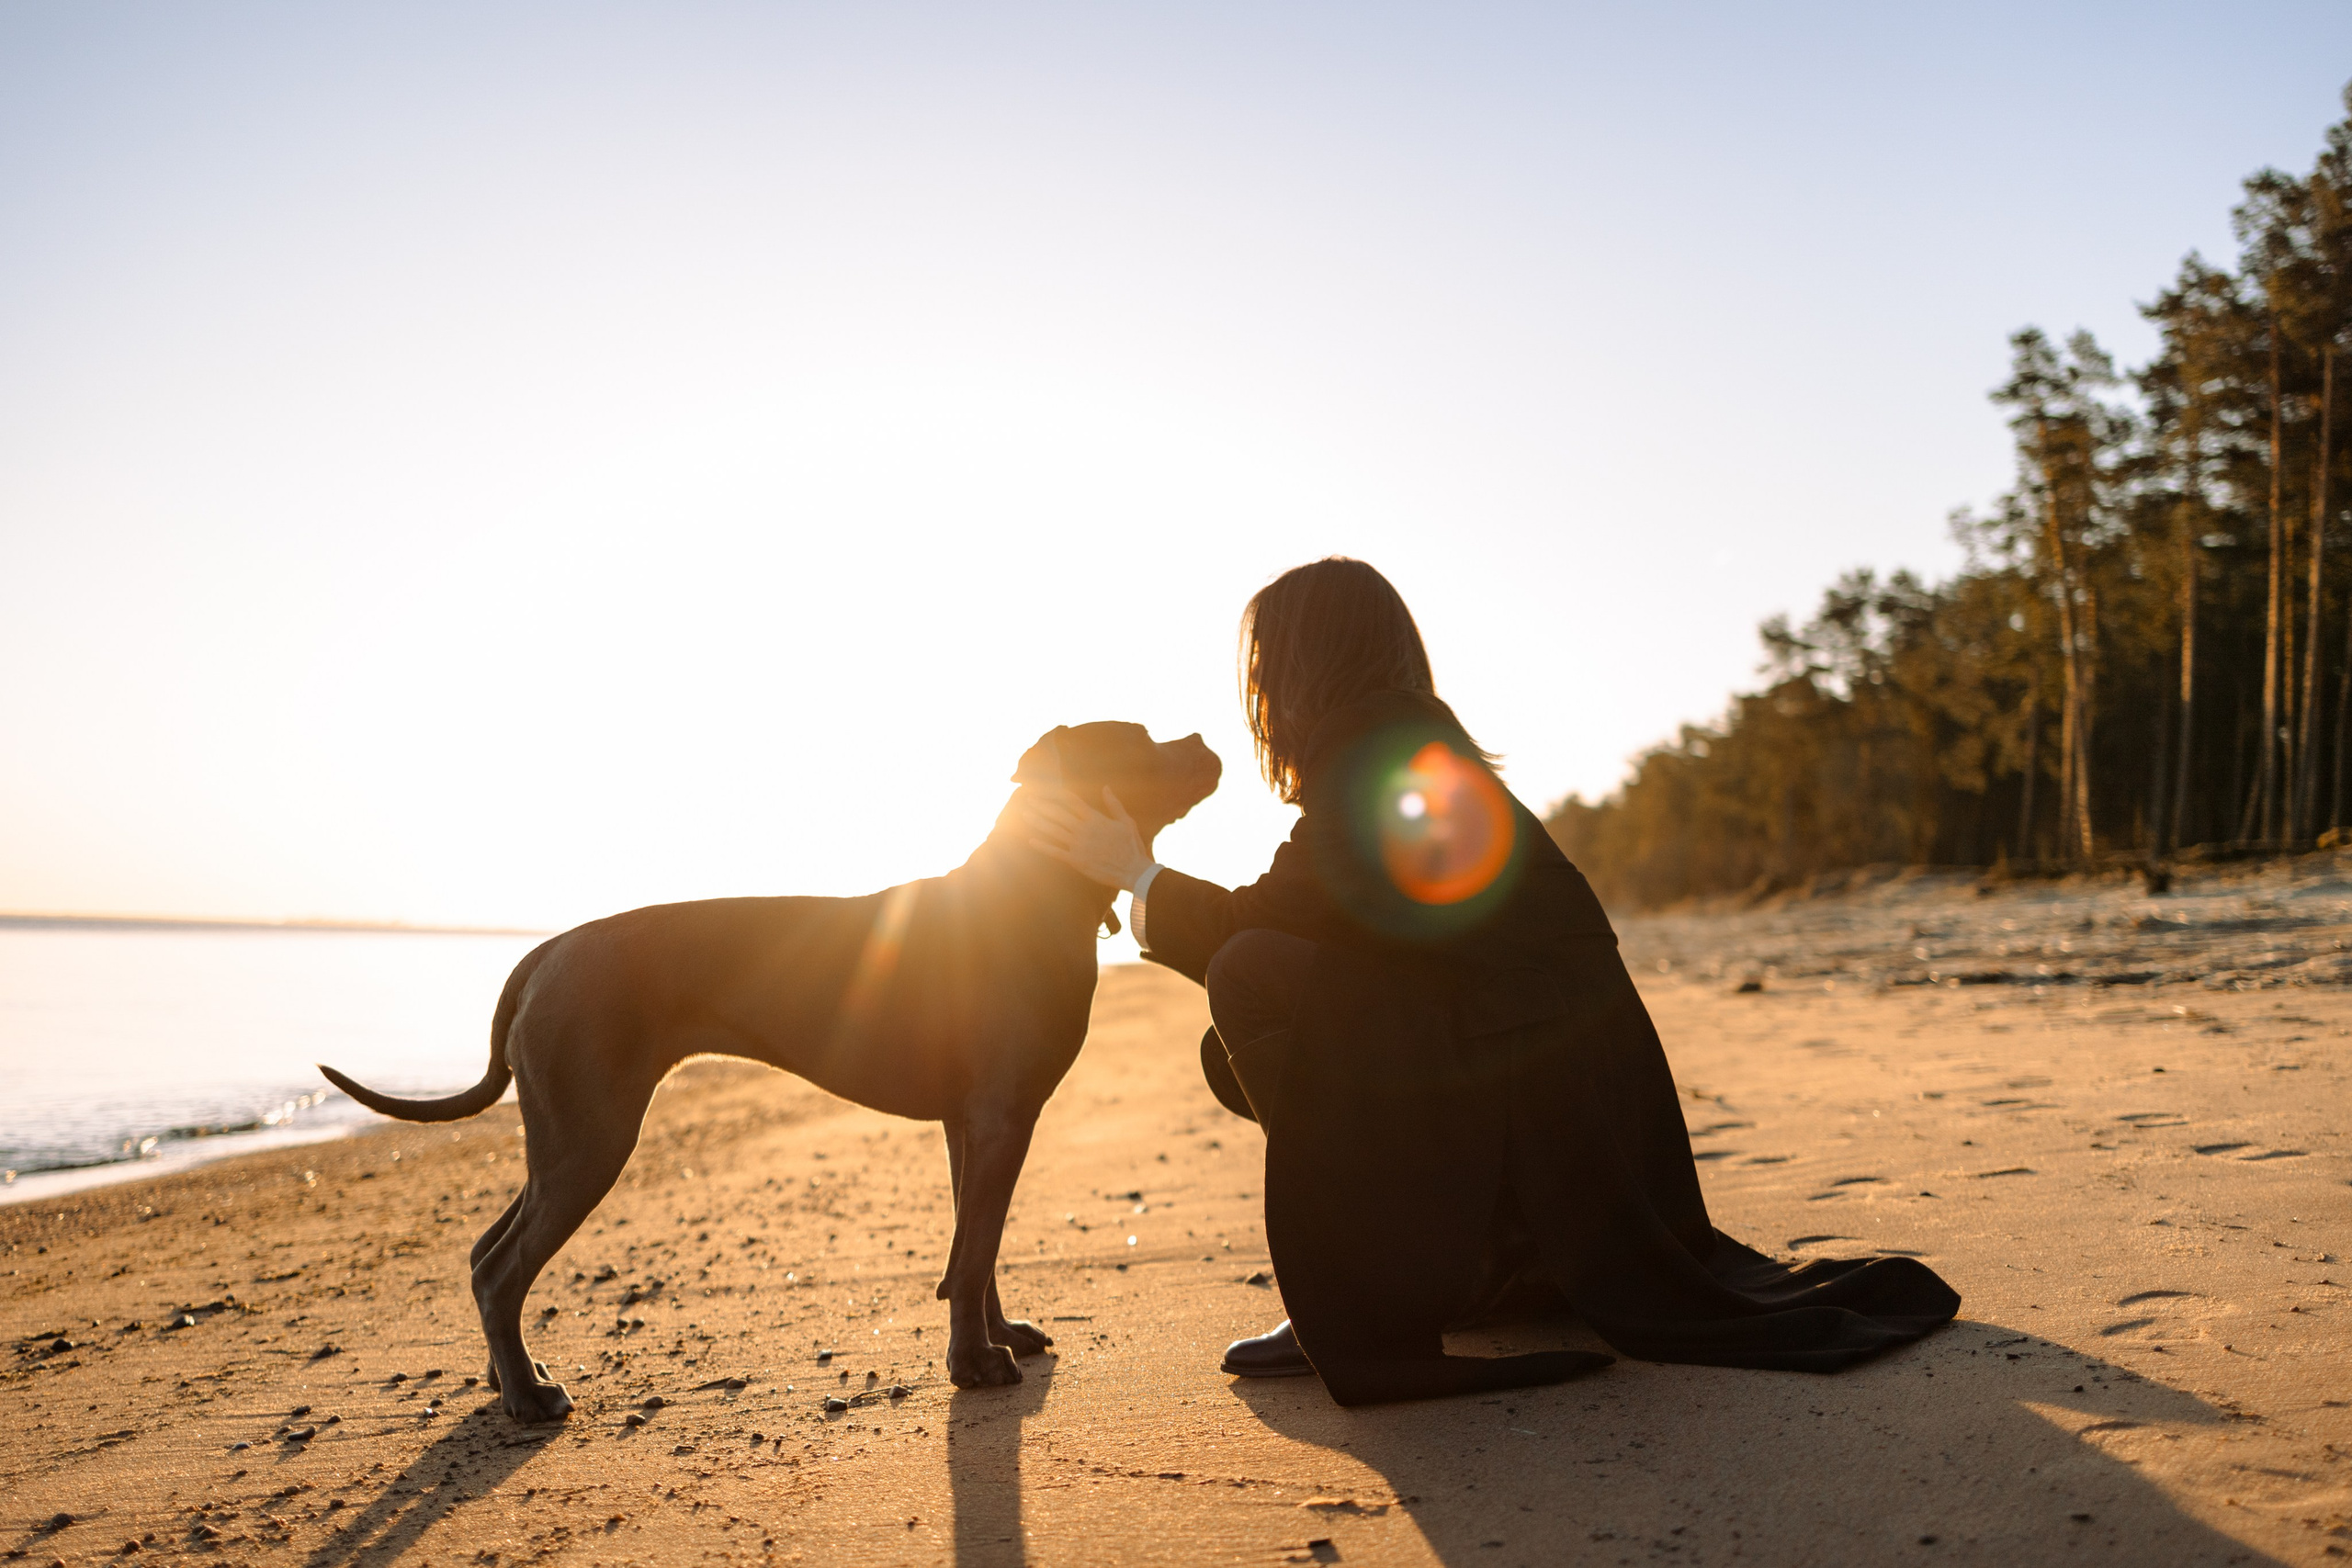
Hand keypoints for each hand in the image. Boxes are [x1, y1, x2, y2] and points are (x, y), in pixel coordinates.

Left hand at [1024, 787, 1154, 889]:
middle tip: (1028, 799)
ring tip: (1024, 814)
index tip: (1046, 789)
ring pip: (1053, 831)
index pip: (1073, 801)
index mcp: (1096, 819)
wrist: (1134, 871)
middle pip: (1058, 814)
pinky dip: (1043, 846)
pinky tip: (1031, 841)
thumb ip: (1114, 804)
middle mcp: (1084, 830)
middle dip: (1042, 806)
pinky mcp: (1076, 861)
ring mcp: (1078, 846)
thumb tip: (1106, 787)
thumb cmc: (1132, 846)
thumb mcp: (1126, 821)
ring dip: (1037, 822)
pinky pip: (1056, 852)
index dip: (1057, 794)